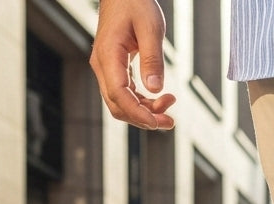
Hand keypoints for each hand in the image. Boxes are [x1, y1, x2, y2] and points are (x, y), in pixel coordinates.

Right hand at [89, 0, 175, 129]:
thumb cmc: (135, 2)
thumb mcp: (151, 28)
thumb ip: (153, 59)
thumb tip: (155, 89)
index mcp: (108, 56)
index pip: (119, 95)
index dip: (138, 113)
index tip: (158, 122)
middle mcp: (102, 66)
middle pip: (118, 106)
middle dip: (144, 118)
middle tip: (171, 121)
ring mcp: (107, 69)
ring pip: (122, 103)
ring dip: (146, 112)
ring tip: (170, 105)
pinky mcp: (115, 70)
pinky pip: (127, 94)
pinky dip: (143, 102)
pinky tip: (162, 97)